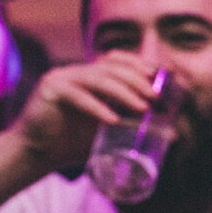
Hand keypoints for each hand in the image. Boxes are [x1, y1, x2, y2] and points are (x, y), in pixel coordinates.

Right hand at [7, 52, 158, 172]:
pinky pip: (77, 96)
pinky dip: (97, 108)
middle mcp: (76, 72)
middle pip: (111, 68)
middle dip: (136, 80)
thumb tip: (173, 135)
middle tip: (155, 97)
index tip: (159, 76)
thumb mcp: (110, 131)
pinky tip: (112, 120)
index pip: (116, 59)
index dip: (138, 63)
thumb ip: (135, 127)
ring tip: (141, 108)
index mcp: (90, 76)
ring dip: (123, 92)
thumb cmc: (74, 142)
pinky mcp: (49, 90)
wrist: (37, 153)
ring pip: (97, 78)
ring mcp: (62, 78)